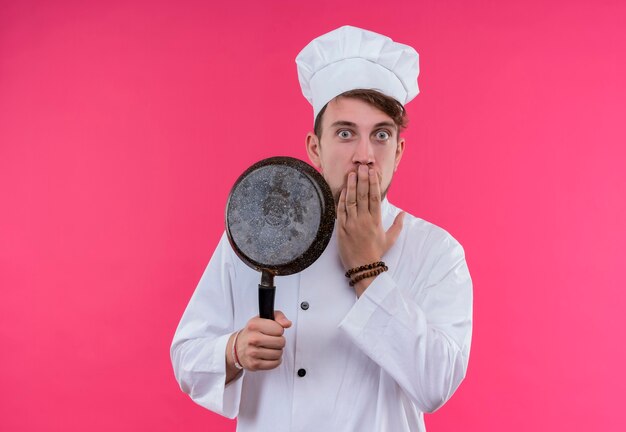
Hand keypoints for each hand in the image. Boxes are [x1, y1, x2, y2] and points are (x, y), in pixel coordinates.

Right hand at [233, 311, 291, 371]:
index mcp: (254, 325)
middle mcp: (252, 339)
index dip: (279, 330)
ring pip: (279, 353)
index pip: (279, 329)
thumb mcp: (263, 318)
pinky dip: (275, 360)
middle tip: (273, 340)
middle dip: (280, 341)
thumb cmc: (253, 332)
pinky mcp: (254, 364)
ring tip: (270, 348)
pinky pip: (275, 364)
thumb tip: (287, 323)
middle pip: (281, 342)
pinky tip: (269, 356)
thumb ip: (278, 317)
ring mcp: (252, 353)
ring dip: (278, 351)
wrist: (238, 347)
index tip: (272, 331)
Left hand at [337, 165, 403, 292]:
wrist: (362, 267)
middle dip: (363, 179)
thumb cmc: (376, 252)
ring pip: (351, 200)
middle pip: (363, 195)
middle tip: (362, 167)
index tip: (373, 172)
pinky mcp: (342, 228)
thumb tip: (404, 213)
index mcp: (376, 221)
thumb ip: (397, 225)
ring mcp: (352, 223)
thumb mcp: (390, 239)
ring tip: (351, 173)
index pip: (375, 197)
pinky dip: (341, 199)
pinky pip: (341, 211)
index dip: (374, 183)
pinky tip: (342, 190)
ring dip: (351, 186)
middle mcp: (364, 220)